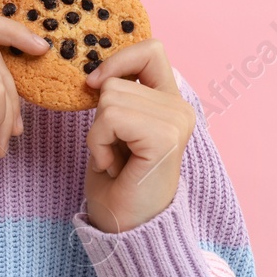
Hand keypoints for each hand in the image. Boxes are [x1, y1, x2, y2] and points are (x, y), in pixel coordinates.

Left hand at [80, 37, 195, 232]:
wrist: (125, 227)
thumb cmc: (117, 182)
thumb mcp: (115, 127)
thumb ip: (117, 95)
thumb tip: (95, 72)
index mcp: (171, 101)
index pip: (151, 49)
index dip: (118, 60)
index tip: (96, 86)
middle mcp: (181, 109)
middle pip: (115, 80)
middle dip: (99, 117)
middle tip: (115, 151)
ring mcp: (176, 122)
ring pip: (109, 98)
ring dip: (97, 134)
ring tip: (115, 160)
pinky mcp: (165, 137)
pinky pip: (109, 118)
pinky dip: (98, 144)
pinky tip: (114, 166)